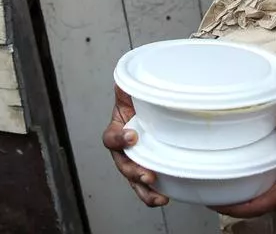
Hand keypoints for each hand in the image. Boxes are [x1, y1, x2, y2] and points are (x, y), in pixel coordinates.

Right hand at [101, 86, 167, 206]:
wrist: (157, 111)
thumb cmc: (142, 101)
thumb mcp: (132, 90)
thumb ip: (127, 85)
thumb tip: (125, 77)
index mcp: (118, 130)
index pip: (111, 138)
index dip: (119, 139)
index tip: (132, 136)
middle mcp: (125, 149)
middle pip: (123, 165)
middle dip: (133, 171)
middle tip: (146, 174)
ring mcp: (137, 161)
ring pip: (134, 180)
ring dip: (144, 189)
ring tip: (157, 196)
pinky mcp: (151, 168)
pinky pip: (149, 186)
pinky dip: (154, 194)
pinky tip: (165, 198)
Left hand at [212, 118, 275, 217]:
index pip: (250, 207)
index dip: (228, 206)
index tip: (210, 200)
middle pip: (252, 205)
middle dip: (232, 198)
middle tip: (214, 183)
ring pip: (263, 201)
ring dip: (247, 193)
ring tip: (230, 176)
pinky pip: (273, 197)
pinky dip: (261, 189)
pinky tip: (257, 173)